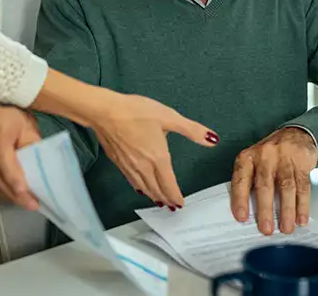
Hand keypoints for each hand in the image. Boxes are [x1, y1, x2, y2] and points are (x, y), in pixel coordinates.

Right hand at [90, 93, 218, 209]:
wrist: (104, 111)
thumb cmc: (135, 112)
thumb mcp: (168, 116)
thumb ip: (191, 130)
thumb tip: (213, 140)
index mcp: (158, 158)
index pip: (170, 184)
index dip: (176, 196)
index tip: (180, 203)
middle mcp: (144, 167)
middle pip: (156, 190)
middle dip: (165, 199)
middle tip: (172, 206)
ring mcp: (129, 166)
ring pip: (143, 188)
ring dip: (153, 196)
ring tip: (158, 201)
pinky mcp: (118, 162)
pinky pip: (131, 181)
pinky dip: (139, 188)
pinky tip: (139, 187)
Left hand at [230, 127, 317, 235]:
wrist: (295, 135)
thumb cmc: (269, 155)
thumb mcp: (254, 162)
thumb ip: (249, 181)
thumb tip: (246, 212)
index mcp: (248, 157)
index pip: (241, 179)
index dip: (240, 198)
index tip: (241, 217)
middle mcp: (265, 156)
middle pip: (264, 184)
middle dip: (265, 209)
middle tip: (266, 228)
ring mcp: (284, 159)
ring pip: (286, 187)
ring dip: (286, 210)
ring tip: (286, 228)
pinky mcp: (302, 163)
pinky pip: (303, 187)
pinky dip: (303, 205)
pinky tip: (301, 218)